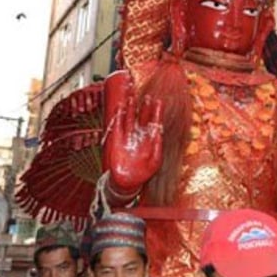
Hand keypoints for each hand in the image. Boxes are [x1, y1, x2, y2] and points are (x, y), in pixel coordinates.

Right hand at [102, 71, 163, 200]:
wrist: (128, 182)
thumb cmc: (144, 172)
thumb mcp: (156, 159)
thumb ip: (158, 145)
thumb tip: (160, 130)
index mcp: (151, 138)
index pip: (154, 120)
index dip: (156, 110)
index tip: (158, 100)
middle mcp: (139, 133)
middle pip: (141, 114)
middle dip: (142, 104)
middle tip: (146, 94)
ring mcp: (127, 135)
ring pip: (129, 116)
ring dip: (130, 106)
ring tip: (132, 95)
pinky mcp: (116, 138)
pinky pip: (117, 125)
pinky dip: (118, 116)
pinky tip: (121, 107)